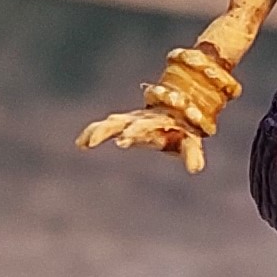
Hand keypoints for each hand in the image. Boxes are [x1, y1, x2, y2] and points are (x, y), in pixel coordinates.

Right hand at [80, 107, 206, 173]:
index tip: (122, 141)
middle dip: (112, 130)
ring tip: (85, 143)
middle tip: (100, 141)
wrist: (178, 106)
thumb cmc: (185, 127)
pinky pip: (105, 126)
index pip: (144, 127)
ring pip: (111, 123)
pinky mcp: (124, 123)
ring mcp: (131, 120)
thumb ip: (192, 152)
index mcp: (157, 122)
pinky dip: (93, 133)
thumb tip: (196, 169)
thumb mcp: (190, 139)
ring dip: (98, 131)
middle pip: (123, 122)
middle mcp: (141, 119)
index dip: (134, 132)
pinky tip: (81, 144)